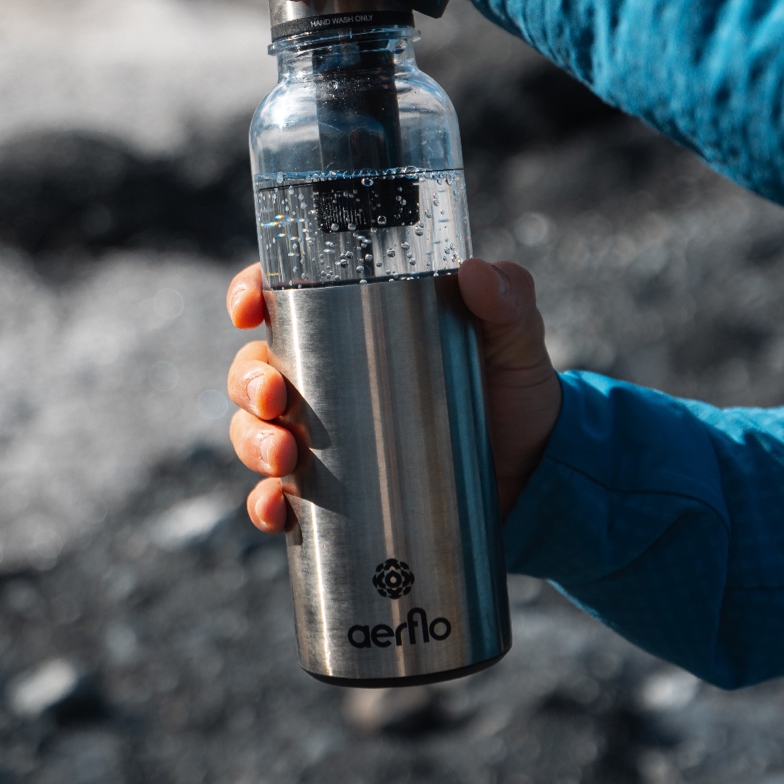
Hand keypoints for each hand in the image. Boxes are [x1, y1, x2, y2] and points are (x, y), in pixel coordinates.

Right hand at [224, 259, 560, 531]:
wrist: (536, 477)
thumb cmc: (514, 391)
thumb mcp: (515, 338)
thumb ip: (507, 298)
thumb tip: (473, 273)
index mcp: (353, 324)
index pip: (282, 298)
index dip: (248, 295)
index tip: (247, 309)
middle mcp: (325, 377)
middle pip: (254, 370)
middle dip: (250, 383)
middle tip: (277, 400)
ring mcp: (323, 438)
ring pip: (253, 432)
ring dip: (252, 443)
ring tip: (285, 460)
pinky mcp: (331, 494)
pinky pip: (277, 498)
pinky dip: (265, 505)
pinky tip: (278, 509)